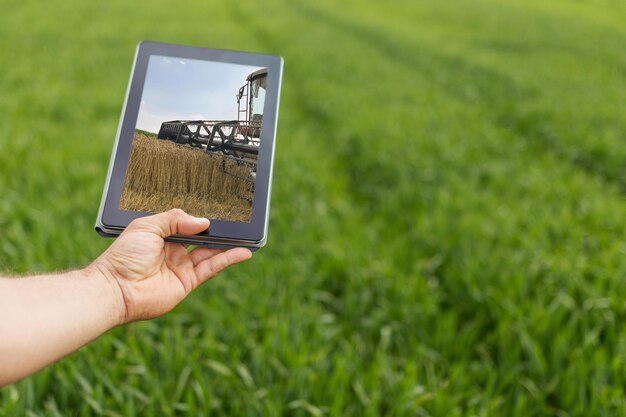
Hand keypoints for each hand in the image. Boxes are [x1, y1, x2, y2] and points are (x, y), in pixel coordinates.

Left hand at [92, 209, 251, 323]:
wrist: (115, 288)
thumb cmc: (124, 256)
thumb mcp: (147, 226)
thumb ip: (175, 219)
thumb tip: (203, 222)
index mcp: (160, 236)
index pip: (185, 224)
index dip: (200, 219)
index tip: (217, 210)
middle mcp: (173, 252)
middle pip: (201, 239)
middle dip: (217, 231)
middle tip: (236, 222)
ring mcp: (181, 268)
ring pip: (210, 253)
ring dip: (228, 245)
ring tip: (247, 236)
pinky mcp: (188, 283)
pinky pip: (212, 268)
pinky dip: (228, 259)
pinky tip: (243, 252)